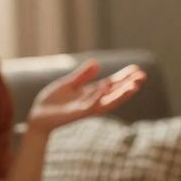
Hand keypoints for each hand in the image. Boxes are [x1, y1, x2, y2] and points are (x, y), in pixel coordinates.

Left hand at [26, 60, 146, 132]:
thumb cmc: (53, 101)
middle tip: (143, 77)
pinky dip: (97, 96)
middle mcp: (92, 102)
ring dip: (120, 94)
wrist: (37, 116)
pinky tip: (105, 87)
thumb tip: (97, 63)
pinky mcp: (75, 113)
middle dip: (129, 86)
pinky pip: (89, 105)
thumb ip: (82, 76)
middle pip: (114, 94)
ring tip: (133, 86)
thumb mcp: (69, 84)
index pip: (112, 84)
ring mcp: (85, 108)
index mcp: (91, 93)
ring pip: (107, 102)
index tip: (137, 70)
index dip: (124, 77)